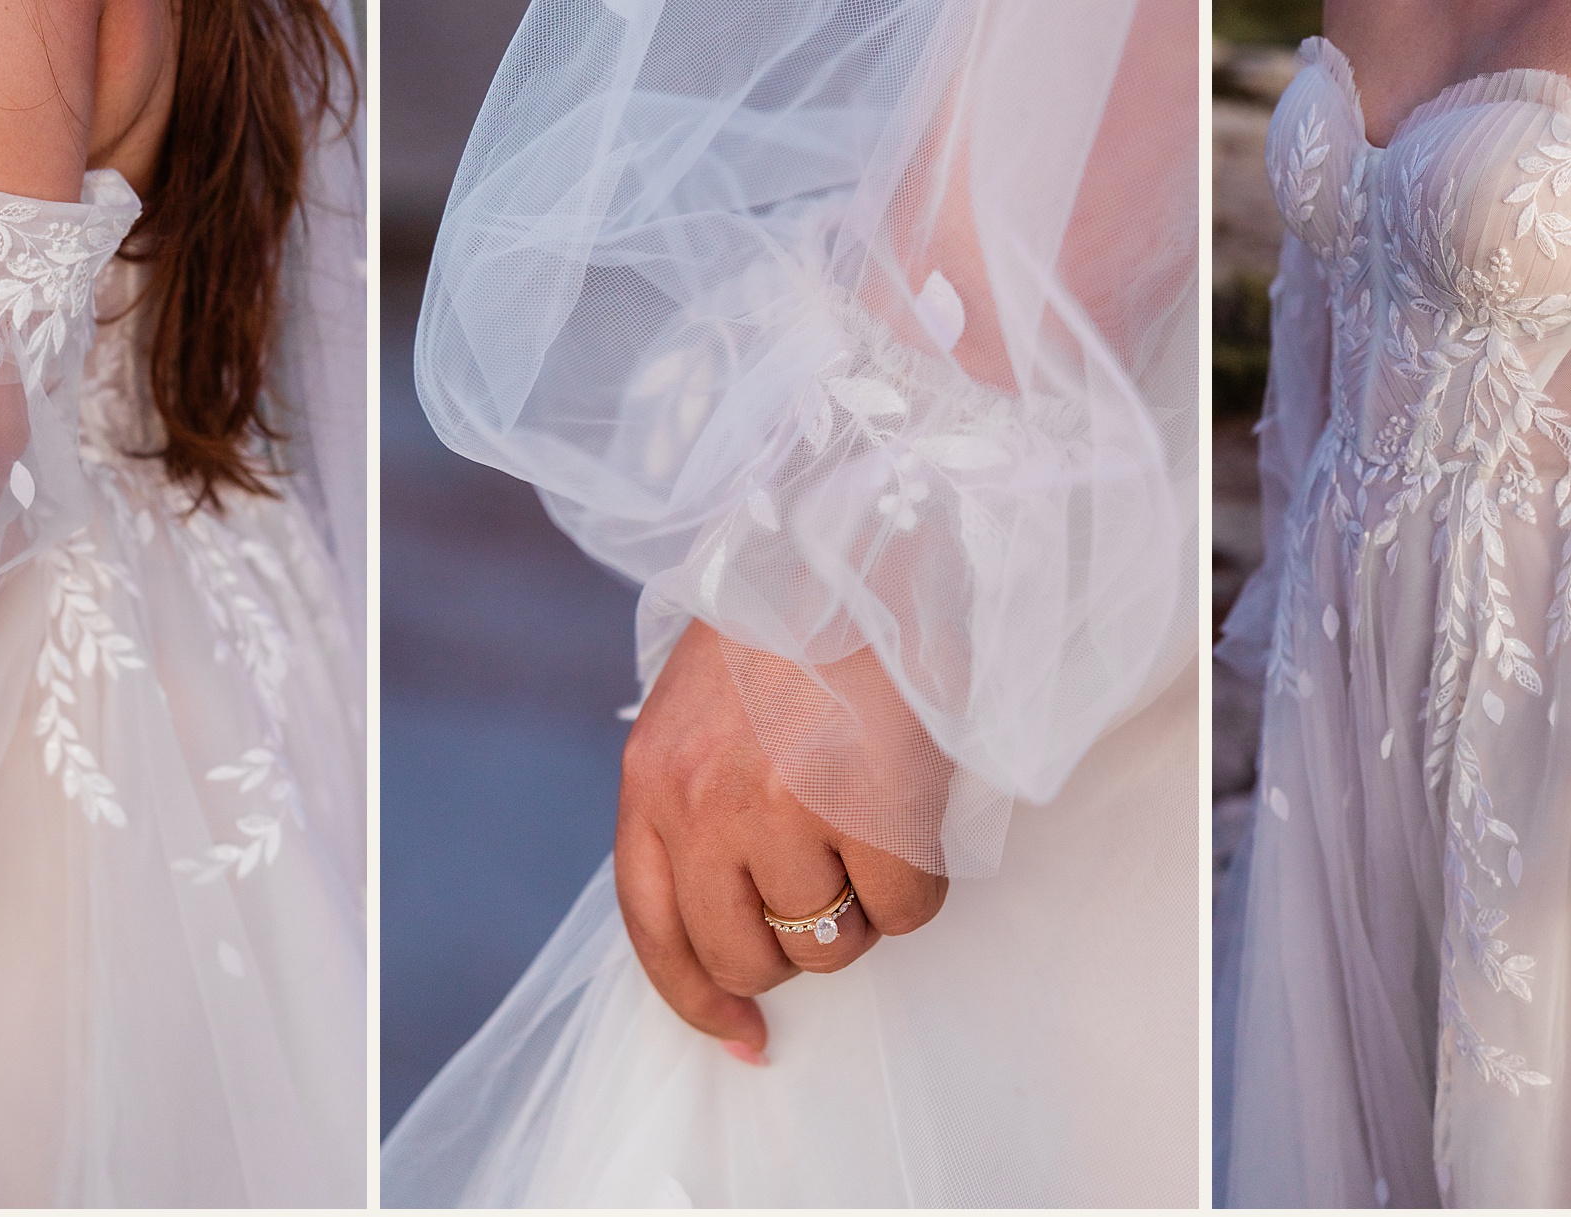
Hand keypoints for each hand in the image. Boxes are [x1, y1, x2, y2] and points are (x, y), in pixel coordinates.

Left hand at [614, 620, 947, 1063]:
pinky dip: (920, 886)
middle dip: (793, 946)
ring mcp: (780, 809)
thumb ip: (697, 798)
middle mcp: (700, 802)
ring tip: (875, 831)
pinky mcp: (865, 809)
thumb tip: (735, 911)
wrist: (865, 538)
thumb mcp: (704, 705)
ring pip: (826, 944)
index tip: (743, 1032)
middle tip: (833, 889)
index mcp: (651, 777)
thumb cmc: (796, 617)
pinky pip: (903, 912)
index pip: (654, 930)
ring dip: (860, 912)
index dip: (699, 997)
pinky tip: (918, 820)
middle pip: (742, 953)